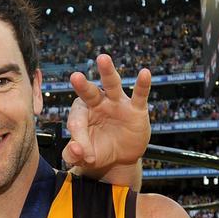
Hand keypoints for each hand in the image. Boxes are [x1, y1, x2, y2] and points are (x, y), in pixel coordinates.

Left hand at [63, 54, 150, 172]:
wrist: (120, 158)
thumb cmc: (98, 151)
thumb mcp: (83, 157)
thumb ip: (73, 154)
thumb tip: (77, 150)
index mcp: (81, 114)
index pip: (76, 122)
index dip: (80, 140)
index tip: (84, 156)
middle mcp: (97, 104)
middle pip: (88, 93)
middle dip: (82, 85)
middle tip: (75, 77)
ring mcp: (117, 104)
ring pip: (112, 85)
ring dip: (108, 72)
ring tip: (103, 58)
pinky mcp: (135, 109)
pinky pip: (139, 95)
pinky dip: (142, 84)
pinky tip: (145, 73)